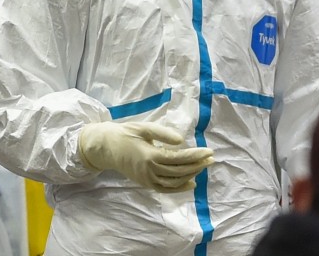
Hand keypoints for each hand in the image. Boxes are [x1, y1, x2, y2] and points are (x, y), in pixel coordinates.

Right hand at [78, 121, 213, 192]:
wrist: (107, 147)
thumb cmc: (126, 133)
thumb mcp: (144, 128)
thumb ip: (163, 134)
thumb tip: (181, 140)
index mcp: (150, 156)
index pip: (179, 158)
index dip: (195, 155)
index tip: (209, 151)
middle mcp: (149, 171)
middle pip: (179, 171)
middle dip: (197, 165)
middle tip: (211, 158)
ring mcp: (147, 180)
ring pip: (174, 182)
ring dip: (191, 175)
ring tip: (203, 166)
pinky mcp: (145, 184)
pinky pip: (165, 189)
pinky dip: (179, 188)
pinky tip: (191, 183)